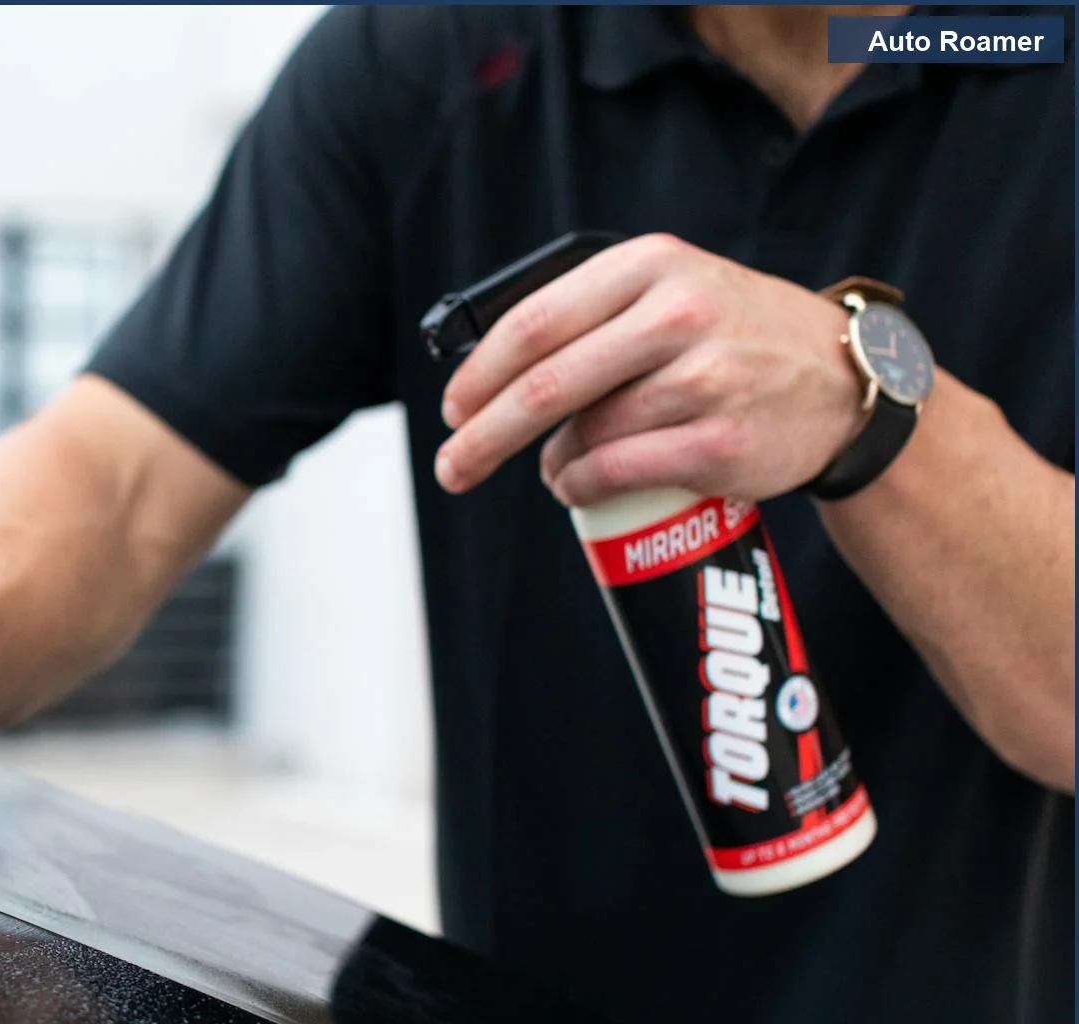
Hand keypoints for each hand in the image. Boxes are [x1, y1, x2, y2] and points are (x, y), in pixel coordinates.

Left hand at [434, 233, 865, 506]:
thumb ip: (592, 312)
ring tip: (552, 468)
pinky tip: (576, 485)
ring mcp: (705, 379)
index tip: (453, 408)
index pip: (535, 322)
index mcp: (653, 265)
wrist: (844, 380)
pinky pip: (618, 471)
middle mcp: (680, 314)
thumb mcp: (673, 290)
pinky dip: (581, 486)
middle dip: (484, 435)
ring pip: (584, 433)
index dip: (480, 374)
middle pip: (546, 384)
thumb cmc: (736, 337)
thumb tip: (490, 375)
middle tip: (452, 467)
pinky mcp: (721, 441)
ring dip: (548, 462)